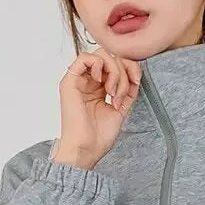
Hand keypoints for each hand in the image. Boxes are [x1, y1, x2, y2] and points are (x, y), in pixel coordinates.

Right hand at [55, 44, 140, 168]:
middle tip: (119, 94)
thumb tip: (134, 72)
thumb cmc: (98, 136)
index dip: (130, 69)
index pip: (116, 63)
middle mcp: (88, 81)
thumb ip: (128, 89)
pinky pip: (84, 57)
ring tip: (112, 92)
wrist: (86, 149)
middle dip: (122, 73)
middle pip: (111, 57)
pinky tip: (101, 82)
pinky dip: (98, 64)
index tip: (135, 85)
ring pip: (101, 54)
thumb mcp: (121, 108)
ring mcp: (78, 80)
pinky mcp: (70, 81)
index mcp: (98, 88)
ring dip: (113, 71)